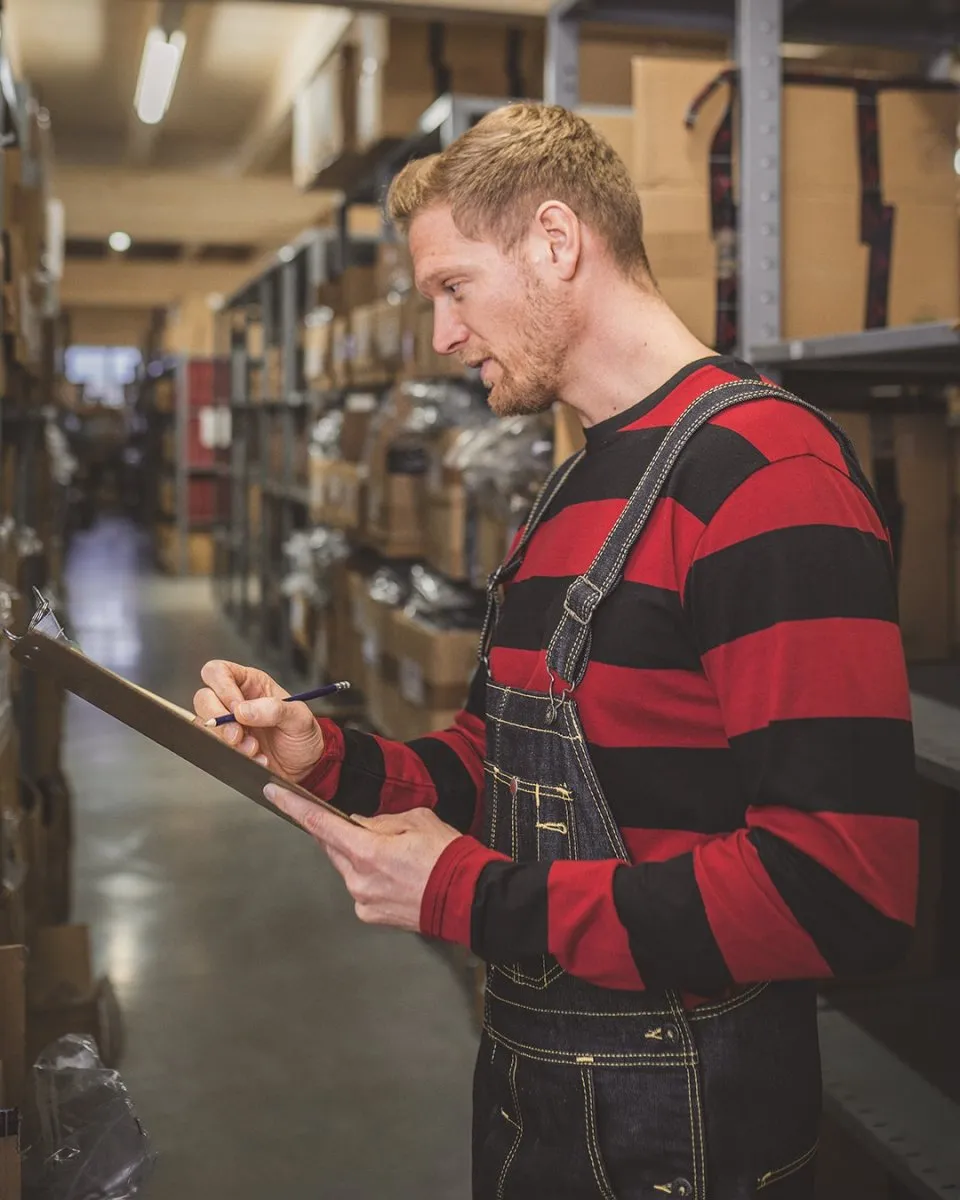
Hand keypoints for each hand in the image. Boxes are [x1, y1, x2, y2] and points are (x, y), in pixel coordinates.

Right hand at [194, 660, 324, 782]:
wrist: (304, 767)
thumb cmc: (302, 735)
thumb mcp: (299, 718)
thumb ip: (274, 709)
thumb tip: (243, 710)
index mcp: (251, 683)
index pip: (218, 671)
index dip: (222, 688)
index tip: (237, 709)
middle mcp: (235, 700)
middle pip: (204, 698)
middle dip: (220, 720)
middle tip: (239, 735)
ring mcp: (228, 724)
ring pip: (205, 725)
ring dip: (227, 741)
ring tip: (254, 749)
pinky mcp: (226, 745)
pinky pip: (214, 747)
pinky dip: (233, 756)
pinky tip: (254, 758)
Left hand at [264, 785, 460, 930]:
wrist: (469, 898)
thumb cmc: (448, 858)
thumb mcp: (416, 820)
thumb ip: (380, 821)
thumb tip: (361, 823)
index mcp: (367, 851)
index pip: (319, 824)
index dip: (293, 807)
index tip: (274, 794)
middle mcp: (358, 879)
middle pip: (332, 846)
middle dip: (341, 833)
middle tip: (368, 826)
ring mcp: (363, 900)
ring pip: (347, 867)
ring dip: (360, 855)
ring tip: (396, 854)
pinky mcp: (370, 914)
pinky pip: (360, 886)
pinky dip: (369, 875)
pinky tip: (396, 873)